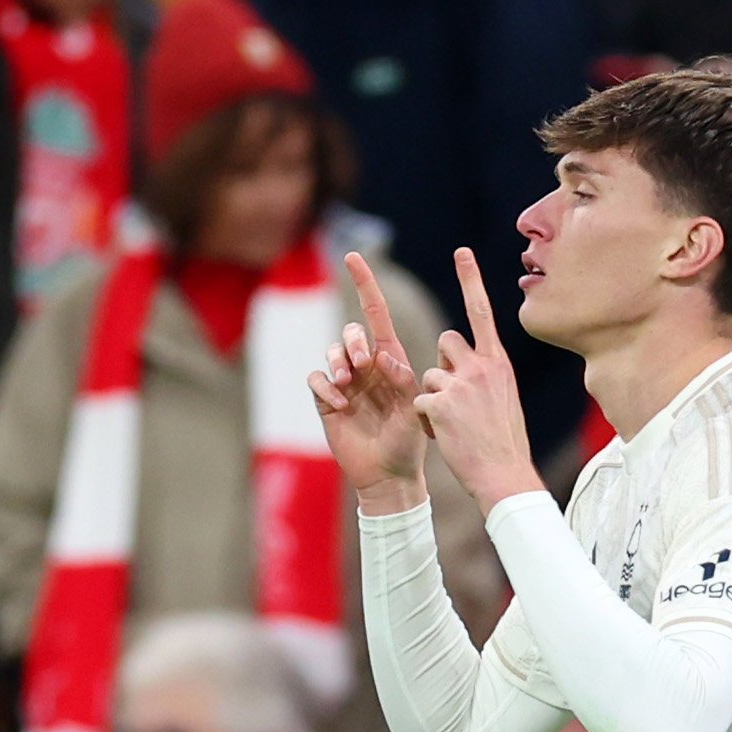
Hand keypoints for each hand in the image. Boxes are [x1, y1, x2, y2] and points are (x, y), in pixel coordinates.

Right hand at [309, 249, 430, 507]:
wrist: (389, 474)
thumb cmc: (409, 441)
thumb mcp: (414, 406)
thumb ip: (402, 379)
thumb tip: (380, 358)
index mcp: (390, 359)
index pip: (376, 313)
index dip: (364, 284)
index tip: (353, 256)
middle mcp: (365, 367)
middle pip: (351, 332)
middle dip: (353, 341)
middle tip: (362, 364)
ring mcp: (345, 384)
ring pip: (330, 353)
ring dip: (337, 362)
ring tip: (347, 385)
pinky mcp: (327, 402)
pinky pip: (316, 380)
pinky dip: (325, 387)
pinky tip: (340, 406)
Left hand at [419, 248, 542, 508]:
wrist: (504, 474)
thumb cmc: (503, 443)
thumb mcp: (504, 400)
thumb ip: (487, 376)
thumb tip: (470, 367)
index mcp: (498, 363)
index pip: (481, 312)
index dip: (470, 280)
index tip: (461, 252)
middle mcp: (480, 366)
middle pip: (446, 342)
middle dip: (443, 364)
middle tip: (456, 397)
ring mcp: (459, 384)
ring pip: (428, 375)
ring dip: (434, 398)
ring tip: (454, 425)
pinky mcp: (439, 403)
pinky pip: (419, 402)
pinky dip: (426, 421)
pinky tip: (444, 436)